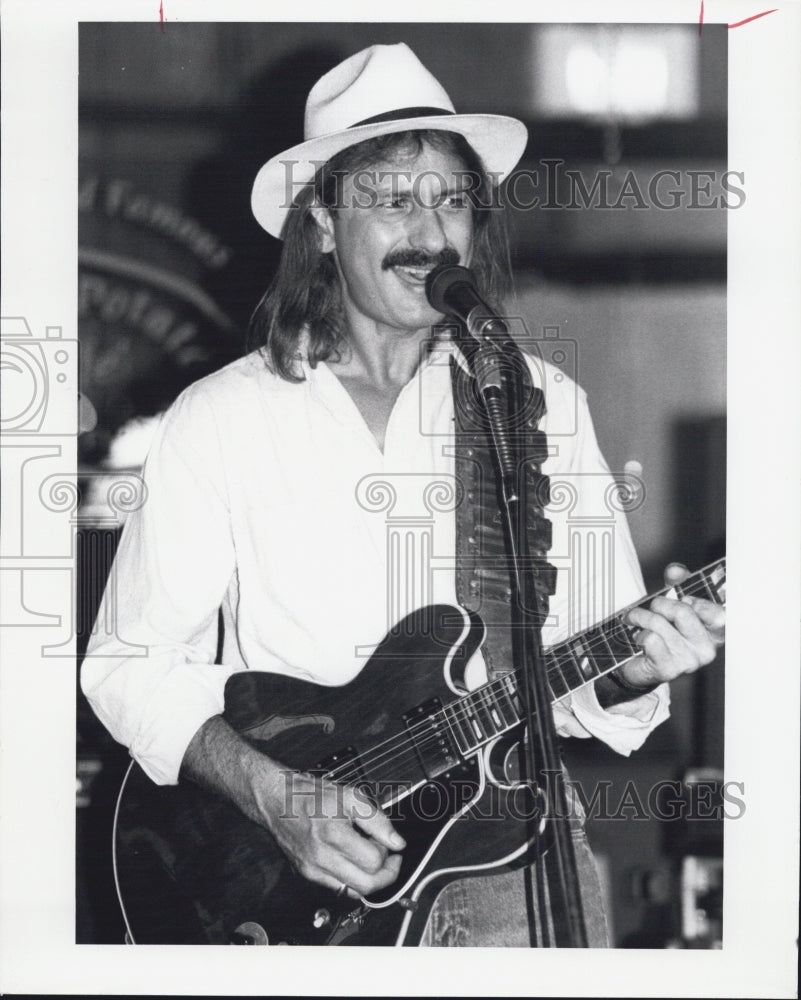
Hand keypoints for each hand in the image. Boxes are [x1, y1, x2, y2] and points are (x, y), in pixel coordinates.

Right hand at [181, 716, 405, 898]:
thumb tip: (396, 842)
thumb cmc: (309, 794)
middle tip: (390, 860)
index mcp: (333, 833)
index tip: (389, 843)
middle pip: (366, 885)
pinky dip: (351, 880)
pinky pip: (337, 889)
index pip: (374, 860)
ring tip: (369, 858)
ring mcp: (313, 869)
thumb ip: (377, 820)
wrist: (275, 800)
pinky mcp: (307, 874)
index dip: (388, 853)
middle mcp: (321, 857)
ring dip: (369, 879)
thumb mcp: (349, 796)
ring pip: (353, 891)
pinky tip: (353, 863)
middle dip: (386, 875)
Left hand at [618, 562, 725, 687]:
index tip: (686, 600)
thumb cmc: (661, 632)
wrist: (638, 662)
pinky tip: (639, 641)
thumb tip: (676, 570)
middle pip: (683, 612)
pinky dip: (638, 634)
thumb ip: (676, 584)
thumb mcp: (671, 604)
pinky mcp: (669, 669)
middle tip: (652, 609)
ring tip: (637, 622)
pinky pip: (650, 639)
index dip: (699, 603)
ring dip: (641, 617)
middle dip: (660, 604)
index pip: (720, 614)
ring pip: (659, 624)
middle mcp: (707, 649)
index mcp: (714, 633)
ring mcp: (689, 661)